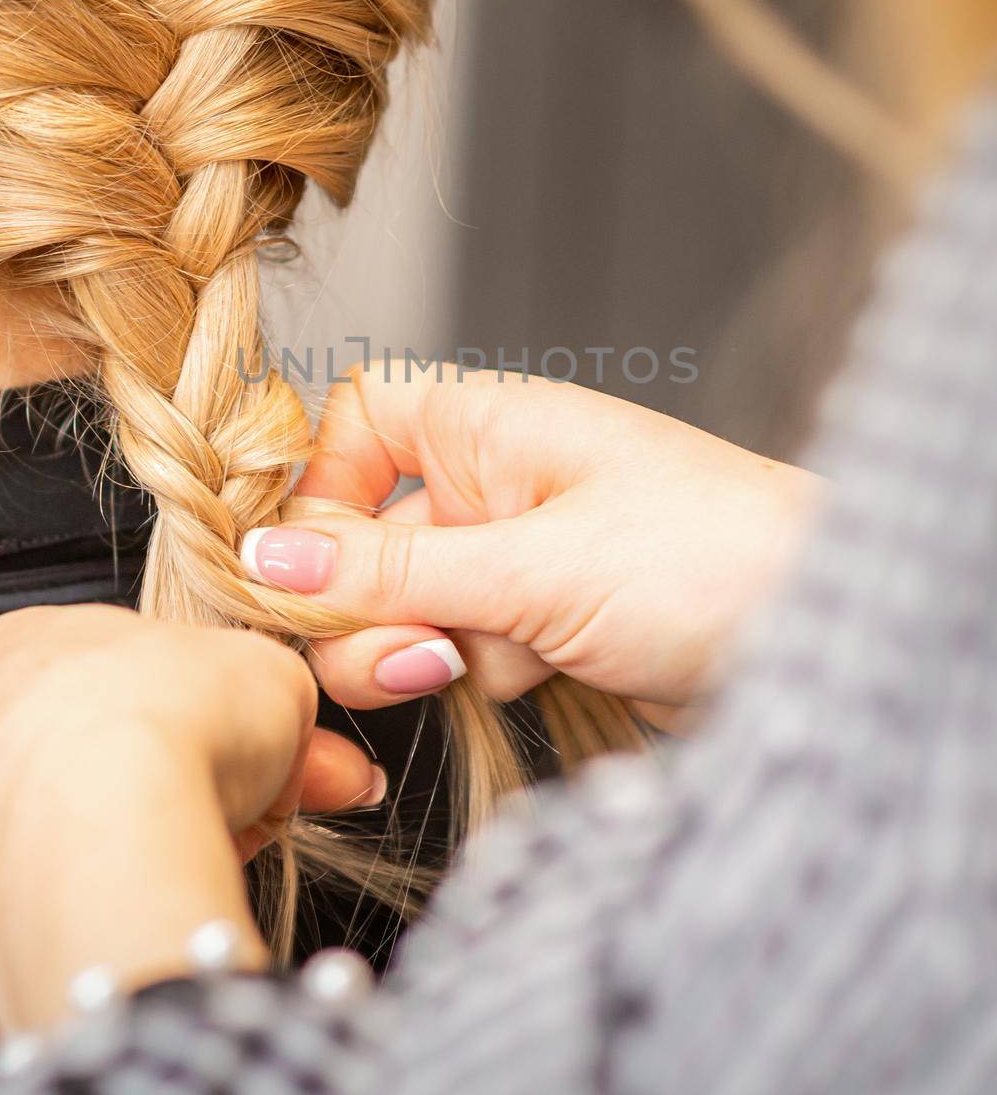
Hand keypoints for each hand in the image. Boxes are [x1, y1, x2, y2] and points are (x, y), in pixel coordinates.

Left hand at [0, 604, 381, 1038]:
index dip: (204, 716)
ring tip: (201, 863)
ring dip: (134, 850)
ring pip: (60, 839)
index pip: (123, 677)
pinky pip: (32, 920)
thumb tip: (303, 736)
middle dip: (177, 786)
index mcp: (27, 642)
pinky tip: (142, 912)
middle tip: (245, 812)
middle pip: (91, 757)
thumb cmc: (165, 733)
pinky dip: (88, 920)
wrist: (108, 843)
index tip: (249, 751)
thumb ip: (278, 695)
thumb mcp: (272, 674)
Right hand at [241, 366, 821, 724]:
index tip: (309, 566)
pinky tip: (551, 672)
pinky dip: (486, 673)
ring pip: (409, 607)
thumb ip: (390, 571)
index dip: (321, 487)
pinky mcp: (548, 623)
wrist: (826, 637)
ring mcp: (521, 556)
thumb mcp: (532, 565)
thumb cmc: (712, 556)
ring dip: (432, 649)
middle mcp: (497, 481)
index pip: (357, 422)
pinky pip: (464, 650)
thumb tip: (267, 560)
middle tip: (414, 653)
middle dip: (370, 605)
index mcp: (490, 424)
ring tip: (503, 657)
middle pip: (367, 535)